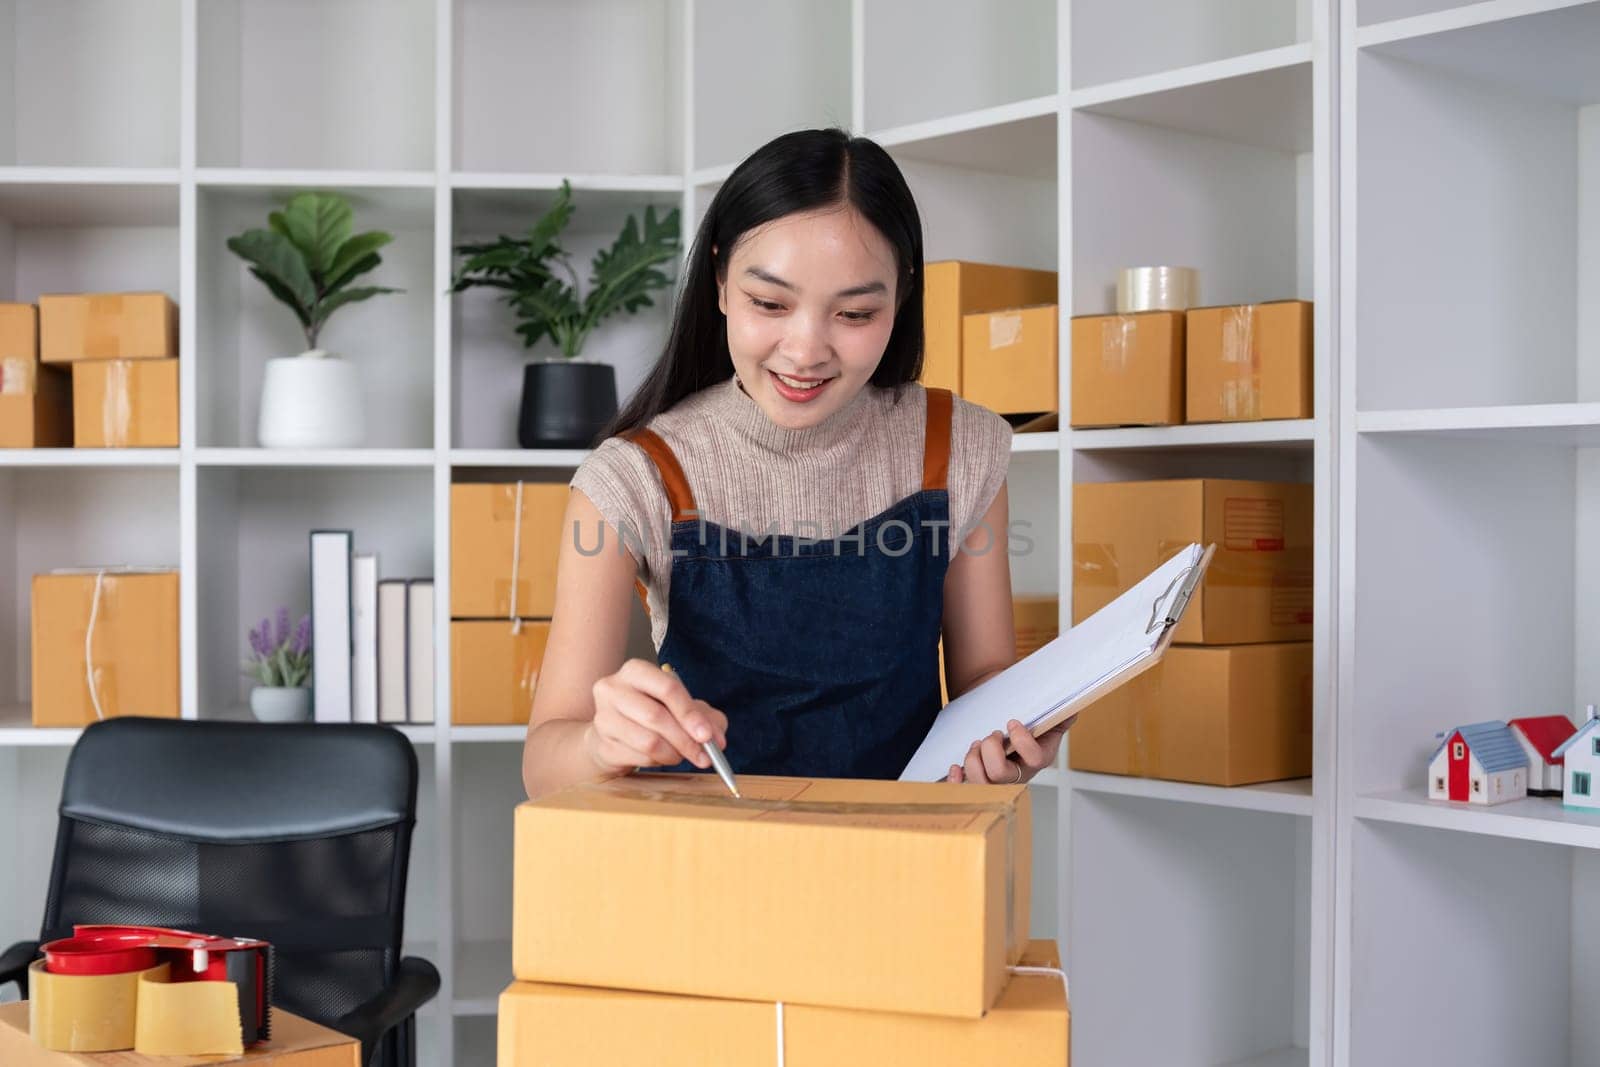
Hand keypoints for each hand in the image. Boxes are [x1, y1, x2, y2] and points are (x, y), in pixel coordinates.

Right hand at [584, 659, 728, 775]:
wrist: (614, 734)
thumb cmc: (651, 714)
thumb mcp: (681, 708)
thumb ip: (705, 718)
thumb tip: (716, 739)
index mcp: (636, 670)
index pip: (668, 688)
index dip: (690, 714)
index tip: (707, 736)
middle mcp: (613, 688)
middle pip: (657, 716)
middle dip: (686, 740)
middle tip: (704, 756)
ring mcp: (603, 716)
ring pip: (648, 741)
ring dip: (673, 754)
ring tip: (680, 755)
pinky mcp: (602, 743)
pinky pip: (638, 757)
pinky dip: (657, 762)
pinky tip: (660, 757)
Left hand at [946, 716, 1073, 784]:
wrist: (1001, 716)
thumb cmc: (1024, 717)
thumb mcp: (1045, 715)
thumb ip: (1059, 715)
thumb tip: (1072, 710)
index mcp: (1037, 759)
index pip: (1035, 759)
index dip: (1022, 741)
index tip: (1011, 722)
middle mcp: (1018, 774)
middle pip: (1001, 775)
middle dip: (991, 749)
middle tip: (992, 734)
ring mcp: (997, 780)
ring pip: (981, 782)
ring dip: (973, 760)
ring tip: (976, 744)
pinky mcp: (977, 779)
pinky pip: (963, 790)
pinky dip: (957, 780)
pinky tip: (956, 767)